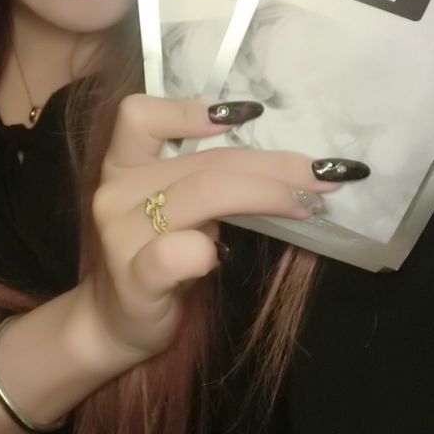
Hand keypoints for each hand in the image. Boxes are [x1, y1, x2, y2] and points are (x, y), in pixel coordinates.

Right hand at [77, 94, 359, 362]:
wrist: (114, 324)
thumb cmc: (154, 258)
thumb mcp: (173, 209)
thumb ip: (203, 179)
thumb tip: (284, 164)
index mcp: (122, 166)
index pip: (139, 115)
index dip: (189, 109)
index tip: (248, 114)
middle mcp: (115, 193)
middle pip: (201, 161)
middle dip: (271, 166)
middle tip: (320, 175)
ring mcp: (121, 236)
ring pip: (201, 193)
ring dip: (264, 195)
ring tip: (303, 206)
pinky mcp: (135, 279)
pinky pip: (176, 252)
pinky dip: (207, 250)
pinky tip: (221, 257)